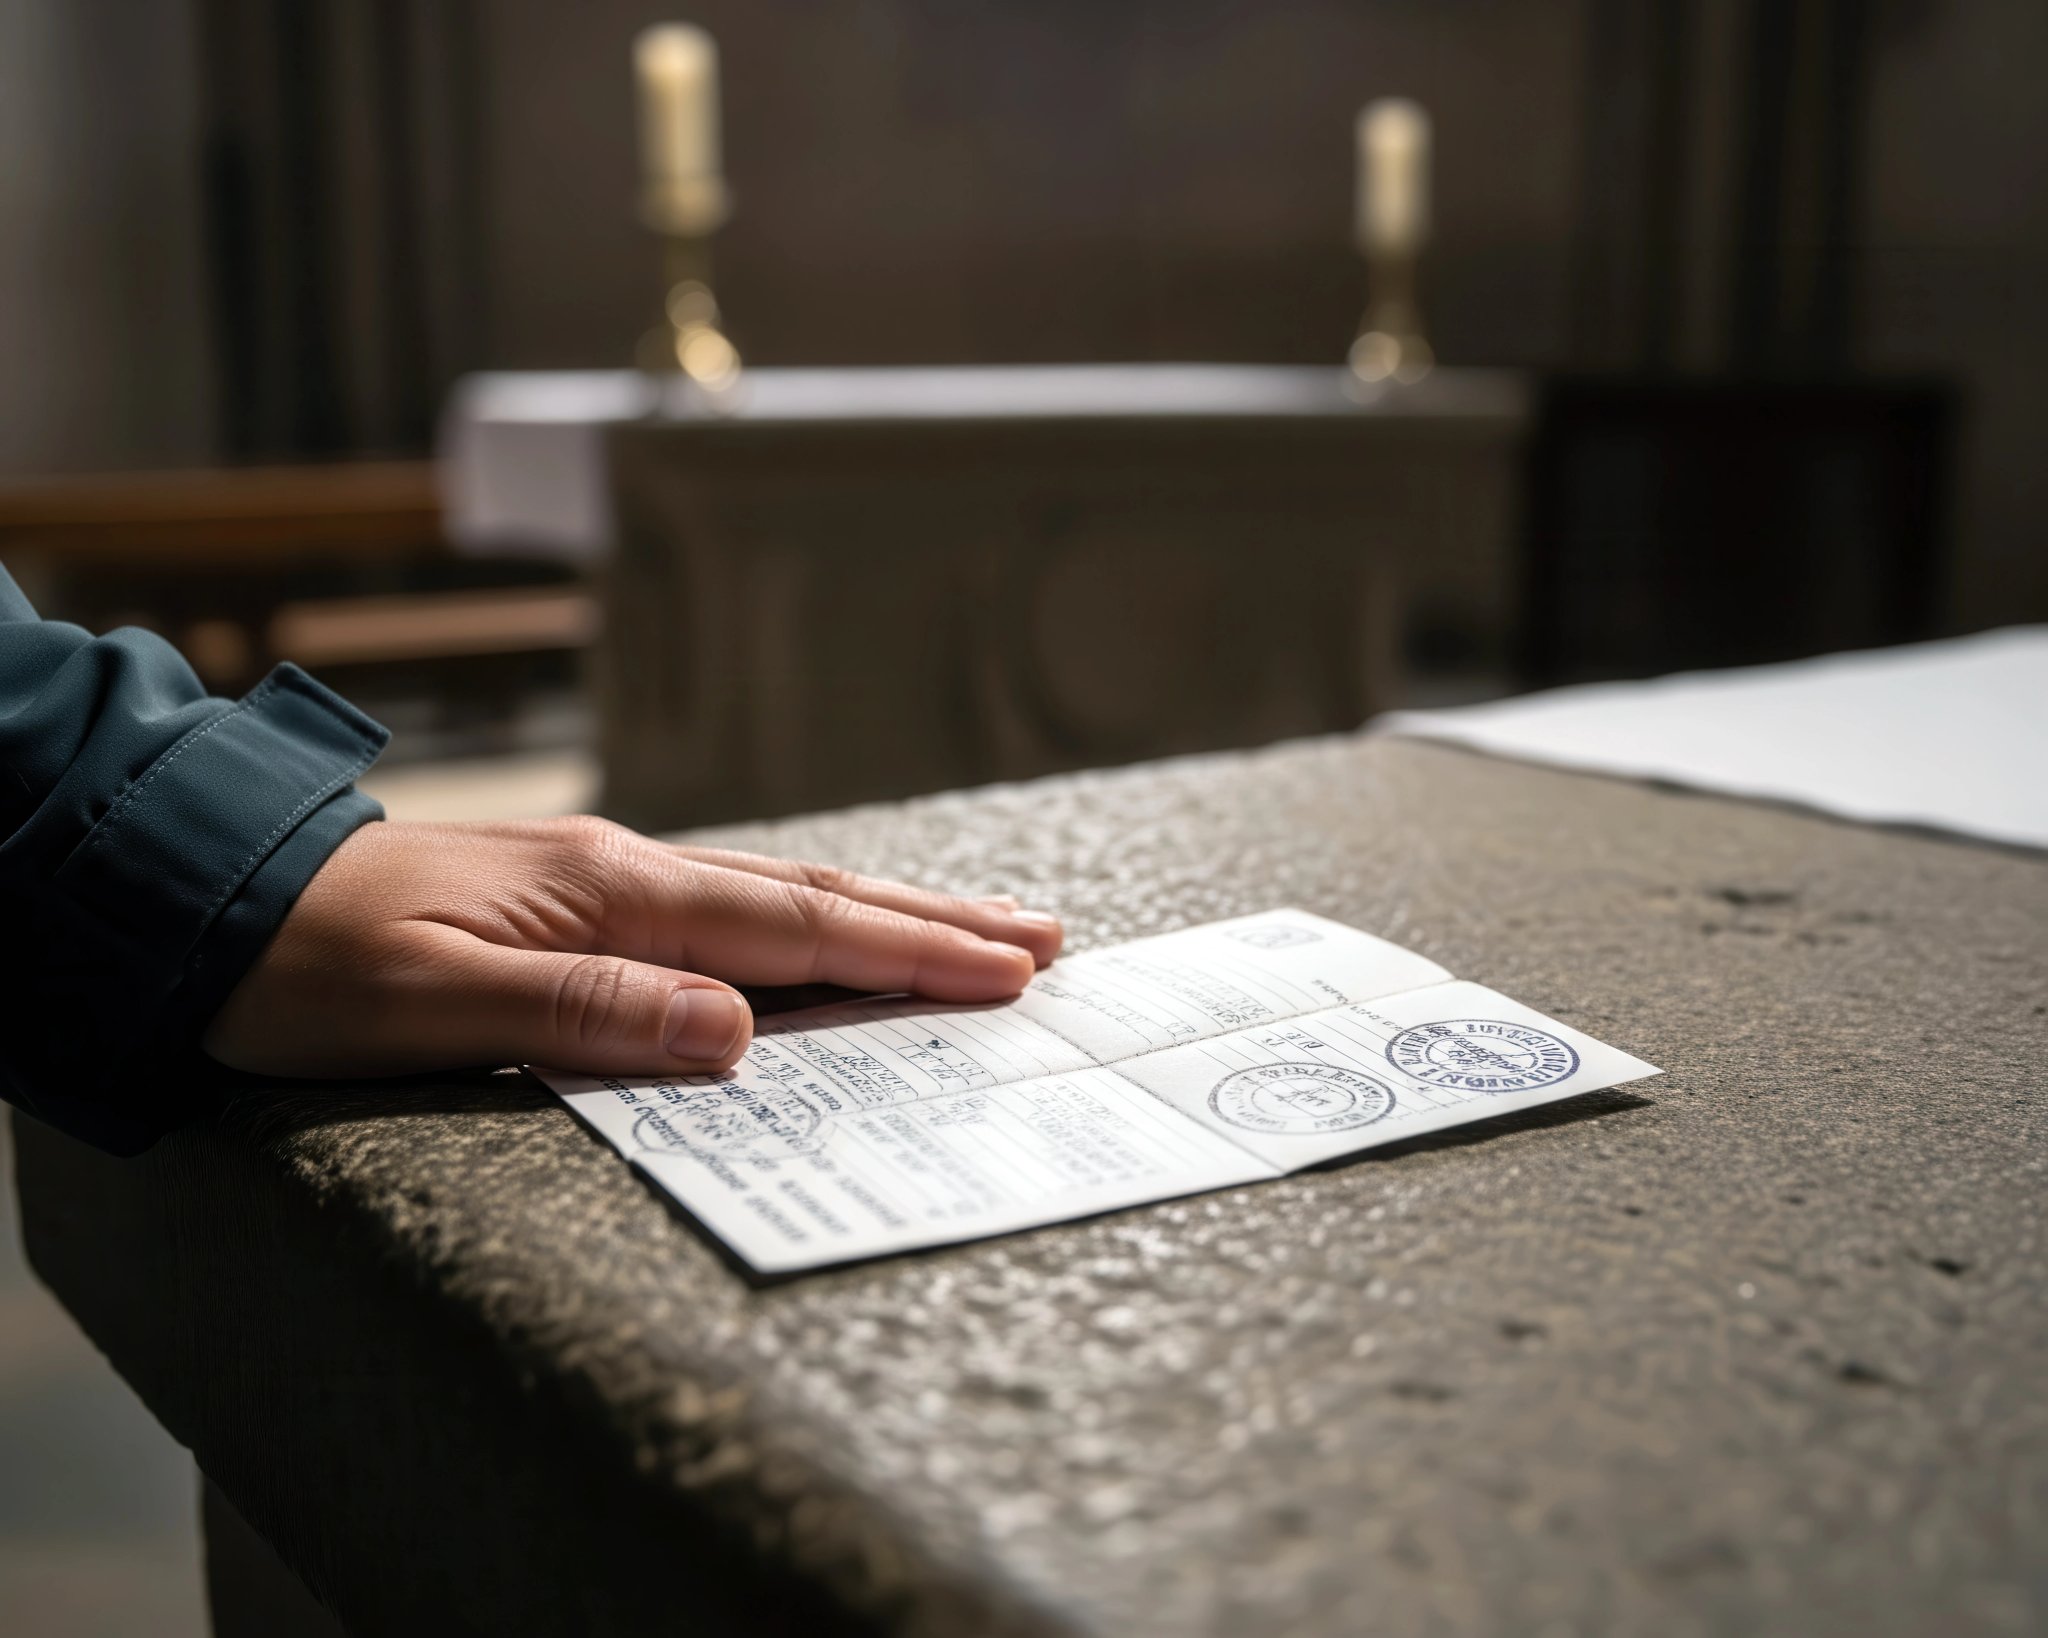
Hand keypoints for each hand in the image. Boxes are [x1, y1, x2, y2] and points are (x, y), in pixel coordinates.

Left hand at [203, 817, 1061, 1079]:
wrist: (212, 897)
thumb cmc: (306, 966)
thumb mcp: (429, 1008)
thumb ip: (586, 1014)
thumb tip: (737, 1030)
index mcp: (612, 897)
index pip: (796, 928)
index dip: (908, 953)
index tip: (1006, 970)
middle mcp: (628, 875)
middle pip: (815, 896)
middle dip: (935, 921)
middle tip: (1042, 938)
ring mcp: (608, 881)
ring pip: (780, 897)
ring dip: (887, 914)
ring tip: (974, 928)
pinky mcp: (582, 900)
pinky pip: (732, 910)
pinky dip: (811, 923)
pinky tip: (829, 935)